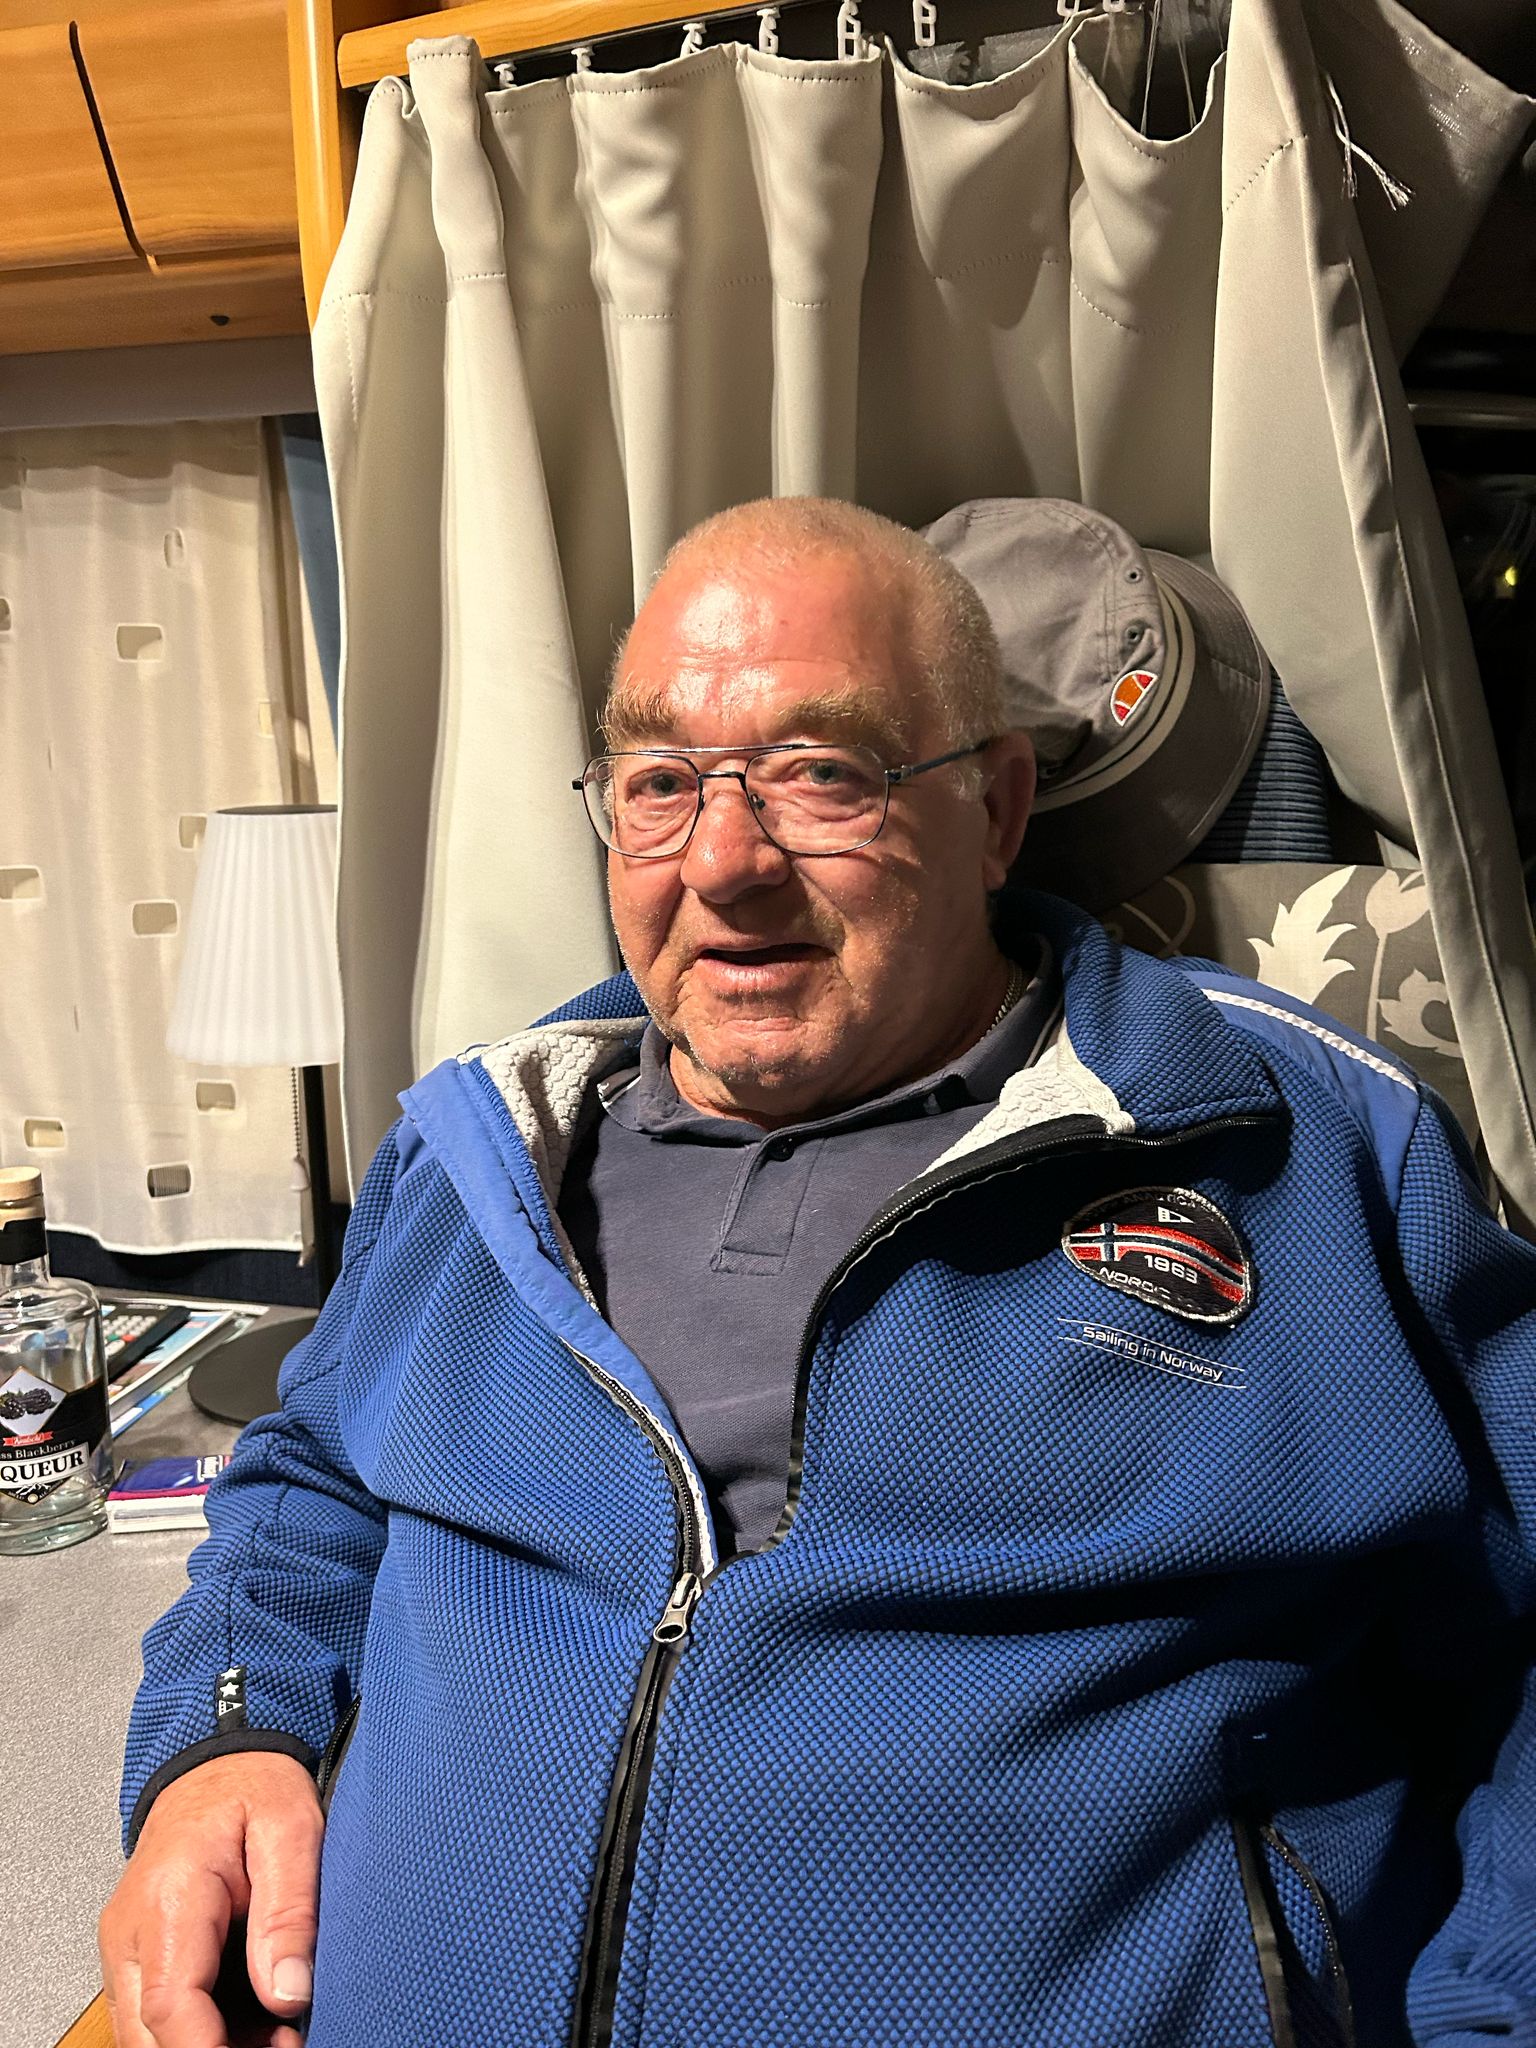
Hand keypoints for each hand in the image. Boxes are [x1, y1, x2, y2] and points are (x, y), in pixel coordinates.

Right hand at [99, 1752, 323, 2047]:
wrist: (217, 1765)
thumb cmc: (252, 1788)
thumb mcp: (292, 1829)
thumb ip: (290, 1911)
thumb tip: (288, 1993)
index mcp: (169, 1896)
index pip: (170, 2004)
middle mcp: (130, 1932)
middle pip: (149, 2034)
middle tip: (282, 2045)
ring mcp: (125, 1949)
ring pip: (146, 2035)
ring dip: (206, 2047)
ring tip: (276, 2034)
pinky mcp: (134, 1958)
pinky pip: (153, 2017)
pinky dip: (198, 2033)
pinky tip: (252, 2026)